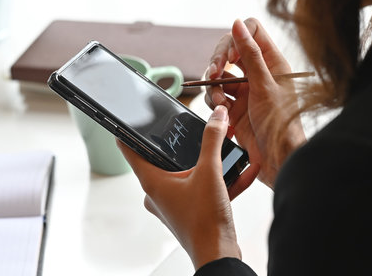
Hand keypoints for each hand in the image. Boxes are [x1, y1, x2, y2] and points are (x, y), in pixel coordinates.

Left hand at [117, 105, 241, 269]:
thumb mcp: (210, 172)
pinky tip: (243, 171)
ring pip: (188, 174)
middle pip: (163, 160)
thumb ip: (213, 140)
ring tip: (224, 149)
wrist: (220, 256)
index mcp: (152, 182)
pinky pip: (203, 188)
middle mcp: (158, 193)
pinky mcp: (190, 211)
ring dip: (208, 163)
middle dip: (181, 145)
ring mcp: (173, 203)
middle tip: (190, 129)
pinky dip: (220, 180)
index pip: (130, 150)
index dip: (128, 132)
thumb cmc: (205, 222)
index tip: (128, 119)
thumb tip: (217, 116)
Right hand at [205, 18, 305, 189]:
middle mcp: (258, 72)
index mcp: (273, 61)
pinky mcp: (235, 106)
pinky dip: (214, 103)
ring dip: (214, 88)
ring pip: (218, 76)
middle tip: (213, 75)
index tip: (230, 56)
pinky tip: (222, 114)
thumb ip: (249, 54)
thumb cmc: (281, 123)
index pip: (252, 31)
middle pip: (228, 51)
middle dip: (217, 63)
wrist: (277, 159)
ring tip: (221, 104)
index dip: (236, 38)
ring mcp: (245, 89)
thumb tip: (237, 23)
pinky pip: (216, 96)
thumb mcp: (264, 85)